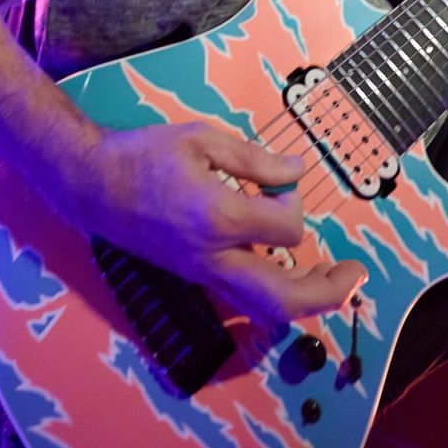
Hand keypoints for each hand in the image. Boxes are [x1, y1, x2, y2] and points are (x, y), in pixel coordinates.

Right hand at [69, 121, 365, 326]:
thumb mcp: (201, 138)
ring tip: (335, 280)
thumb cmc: (144, 155)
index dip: (294, 203)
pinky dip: (277, 294)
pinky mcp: (196, 278)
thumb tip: (297, 173)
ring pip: (265, 309)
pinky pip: (245, 299)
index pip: (286, 227)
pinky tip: (292, 273)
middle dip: (327, 292)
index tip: (280, 182)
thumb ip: (254, 159)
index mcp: (216, 216)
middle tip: (355, 272)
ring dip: (307, 300)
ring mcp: (203, 274)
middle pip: (283, 298)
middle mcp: (213, 257)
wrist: (92, 186)